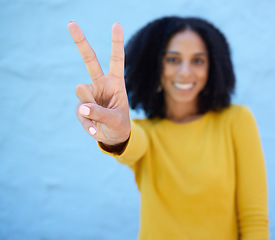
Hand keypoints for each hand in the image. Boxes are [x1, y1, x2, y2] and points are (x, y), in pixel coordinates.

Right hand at [68, 21, 130, 145]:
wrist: (112, 137)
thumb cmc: (119, 125)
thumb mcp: (116, 120)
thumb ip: (101, 114)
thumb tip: (82, 108)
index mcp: (116, 82)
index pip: (116, 60)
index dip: (116, 43)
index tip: (116, 24)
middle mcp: (101, 84)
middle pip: (89, 60)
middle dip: (80, 41)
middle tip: (71, 23)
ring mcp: (89, 94)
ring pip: (82, 91)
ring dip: (90, 107)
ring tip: (100, 121)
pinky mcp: (80, 105)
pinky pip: (80, 112)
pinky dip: (87, 123)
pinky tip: (95, 129)